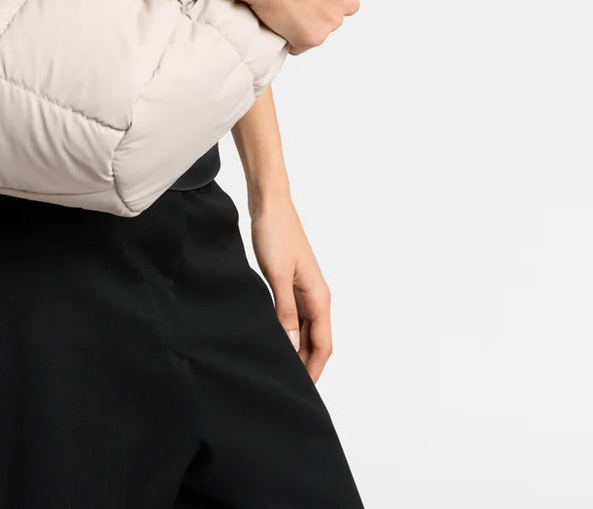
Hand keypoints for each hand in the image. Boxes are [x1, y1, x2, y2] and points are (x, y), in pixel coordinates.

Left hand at [248, 191, 334, 383]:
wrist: (269, 203)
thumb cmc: (275, 234)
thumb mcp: (277, 274)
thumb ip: (285, 311)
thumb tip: (292, 345)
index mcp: (318, 297)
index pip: (323, 344)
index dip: (315, 369)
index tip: (303, 390)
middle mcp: (315, 296)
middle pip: (316, 341)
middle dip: (306, 364)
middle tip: (288, 386)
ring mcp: (304, 289)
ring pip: (305, 330)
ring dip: (297, 349)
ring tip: (280, 368)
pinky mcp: (291, 283)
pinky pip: (294, 316)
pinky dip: (288, 332)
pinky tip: (275, 339)